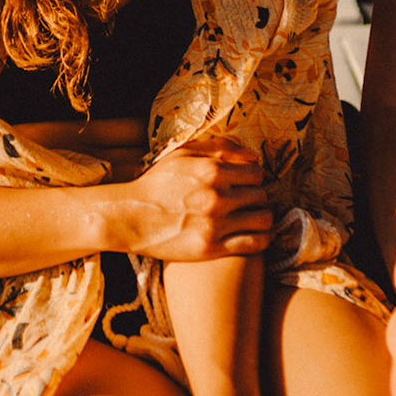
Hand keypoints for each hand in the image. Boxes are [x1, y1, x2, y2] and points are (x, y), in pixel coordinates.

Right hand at [115, 136, 271, 261]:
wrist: (132, 217)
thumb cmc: (158, 183)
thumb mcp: (183, 154)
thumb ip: (220, 148)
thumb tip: (254, 156)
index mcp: (211, 170)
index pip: (256, 173)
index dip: (253, 178)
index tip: (245, 184)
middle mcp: (217, 196)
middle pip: (261, 195)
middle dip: (257, 197)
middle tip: (247, 202)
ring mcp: (216, 224)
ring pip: (264, 218)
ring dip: (263, 217)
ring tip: (253, 218)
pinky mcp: (212, 248)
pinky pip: (255, 243)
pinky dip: (263, 238)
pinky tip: (257, 235)